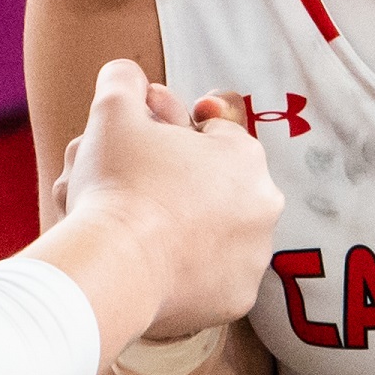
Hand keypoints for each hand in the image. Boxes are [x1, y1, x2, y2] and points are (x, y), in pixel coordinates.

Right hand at [54, 60, 282, 338]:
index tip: (146, 144)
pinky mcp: (237, 300)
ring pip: (218, 233)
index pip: (212, 132)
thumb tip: (125, 74)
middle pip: (217, 184)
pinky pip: (212, 278)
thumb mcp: (111, 111)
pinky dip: (188, 272)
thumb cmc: (117, 183)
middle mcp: (263, 205)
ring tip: (144, 229)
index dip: (174, 133)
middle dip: (182, 181)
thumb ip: (123, 81)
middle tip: (139, 187)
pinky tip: (154, 264)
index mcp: (245, 155)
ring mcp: (254, 256)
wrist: (114, 265)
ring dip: (188, 228)